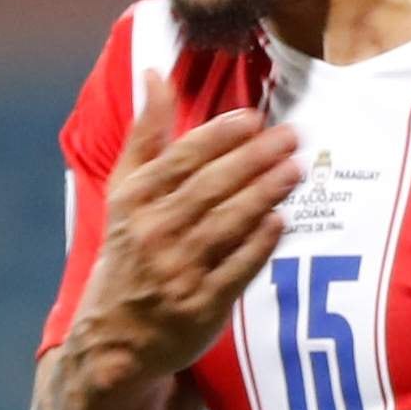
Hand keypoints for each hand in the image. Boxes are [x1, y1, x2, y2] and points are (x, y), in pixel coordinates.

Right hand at [69, 67, 299, 388]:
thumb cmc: (127, 250)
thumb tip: (157, 73)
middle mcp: (153, 234)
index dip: (219, 137)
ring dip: (265, 193)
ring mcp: (177, 272)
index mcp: (133, 201)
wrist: (114, 336)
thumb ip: (146, 134)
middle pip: (211, 188)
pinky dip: (259, 243)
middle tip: (292, 136)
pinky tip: (281, 219)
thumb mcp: (125, 191)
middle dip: (254, 159)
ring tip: (296, 169)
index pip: (181, 161)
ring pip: (228, 224)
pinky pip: (237, 268)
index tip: (253, 118)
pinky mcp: (201, 308)